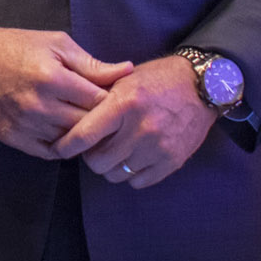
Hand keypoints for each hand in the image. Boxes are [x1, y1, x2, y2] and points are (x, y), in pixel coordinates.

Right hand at [0, 19, 131, 158]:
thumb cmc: (16, 46)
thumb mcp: (56, 44)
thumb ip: (91, 63)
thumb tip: (127, 71)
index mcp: (52, 78)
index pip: (99, 101)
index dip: (111, 100)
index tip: (113, 98)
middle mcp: (39, 105)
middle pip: (87, 124)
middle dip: (99, 120)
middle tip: (104, 114)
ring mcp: (25, 124)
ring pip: (70, 142)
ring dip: (80, 134)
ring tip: (85, 123)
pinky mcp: (13, 137)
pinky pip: (49, 152)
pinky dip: (61, 145)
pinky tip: (63, 131)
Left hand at [51, 55, 217, 186]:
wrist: (201, 87)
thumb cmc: (157, 79)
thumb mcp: (124, 79)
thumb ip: (98, 96)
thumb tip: (69, 113)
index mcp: (123, 104)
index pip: (85, 134)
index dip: (66, 145)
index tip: (58, 148)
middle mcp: (140, 128)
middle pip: (98, 161)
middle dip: (90, 156)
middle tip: (94, 146)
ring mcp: (157, 148)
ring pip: (116, 175)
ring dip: (110, 166)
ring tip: (115, 151)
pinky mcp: (172, 161)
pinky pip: (138, 182)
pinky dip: (130, 175)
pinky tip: (132, 158)